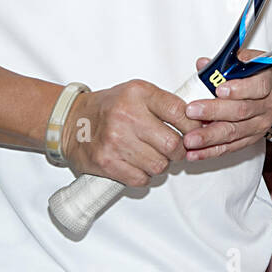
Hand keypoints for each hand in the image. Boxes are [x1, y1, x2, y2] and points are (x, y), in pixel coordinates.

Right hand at [62, 79, 203, 185]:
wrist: (72, 122)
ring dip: (160, 164)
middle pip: (173, 144)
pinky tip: (137, 165)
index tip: (195, 132)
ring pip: (159, 165)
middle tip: (173, 149)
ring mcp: (115, 141)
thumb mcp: (137, 93)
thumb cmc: (110, 107)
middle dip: (178, 151)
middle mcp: (127, 116)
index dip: (194, 126)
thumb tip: (199, 121)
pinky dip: (144, 175)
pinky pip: (141, 178)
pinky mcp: (106, 163)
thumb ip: (166, 104)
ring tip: (151, 155)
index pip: (179, 111)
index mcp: (138, 94)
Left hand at [180, 51, 271, 161]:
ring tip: (189, 139)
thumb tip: (203, 64)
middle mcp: (267, 106)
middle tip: (192, 111)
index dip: (239, 89)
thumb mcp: (248, 61)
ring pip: (234, 132)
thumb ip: (226, 63)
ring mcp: (259, 125)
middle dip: (214, 112)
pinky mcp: (251, 139)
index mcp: (269, 82)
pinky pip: (230, 147)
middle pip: (241, 111)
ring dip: (210, 136)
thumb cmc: (259, 74)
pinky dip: (211, 151)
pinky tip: (194, 153)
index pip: (258, 87)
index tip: (219, 89)